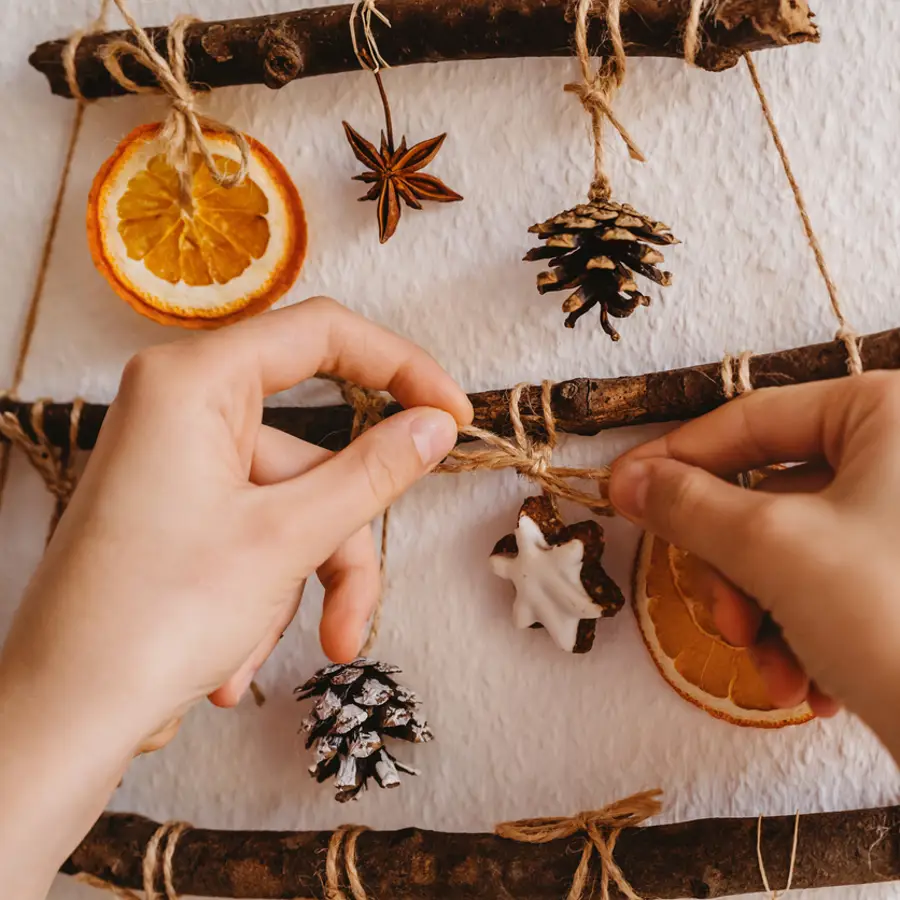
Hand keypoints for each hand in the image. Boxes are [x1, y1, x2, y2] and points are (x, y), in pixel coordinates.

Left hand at [0, 298, 471, 898]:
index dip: (402, 367)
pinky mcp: (178, 508)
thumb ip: (374, 471)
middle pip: (313, 451)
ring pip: (291, 505)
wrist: (59, 719)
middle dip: (341, 541)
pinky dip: (266, 592)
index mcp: (194, 382)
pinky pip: (256, 531)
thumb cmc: (152, 618)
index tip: (454, 415)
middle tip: (357, 615)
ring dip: (305, 583)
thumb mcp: (287, 538)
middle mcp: (180, 408)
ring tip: (286, 655)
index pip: (323, 333)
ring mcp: (178, 462)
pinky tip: (231, 663)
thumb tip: (435, 426)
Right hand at [609, 371, 899, 759]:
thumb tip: (627, 481)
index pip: (749, 421)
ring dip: (759, 615)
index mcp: (886, 415)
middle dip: (733, 572)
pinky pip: (821, 583)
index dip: (674, 459)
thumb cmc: (897, 618)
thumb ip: (689, 504)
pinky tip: (807, 686)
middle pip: (763, 496)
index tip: (620, 492)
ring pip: (785, 548)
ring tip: (774, 669)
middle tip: (724, 620)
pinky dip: (798, 634)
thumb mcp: (774, 548)